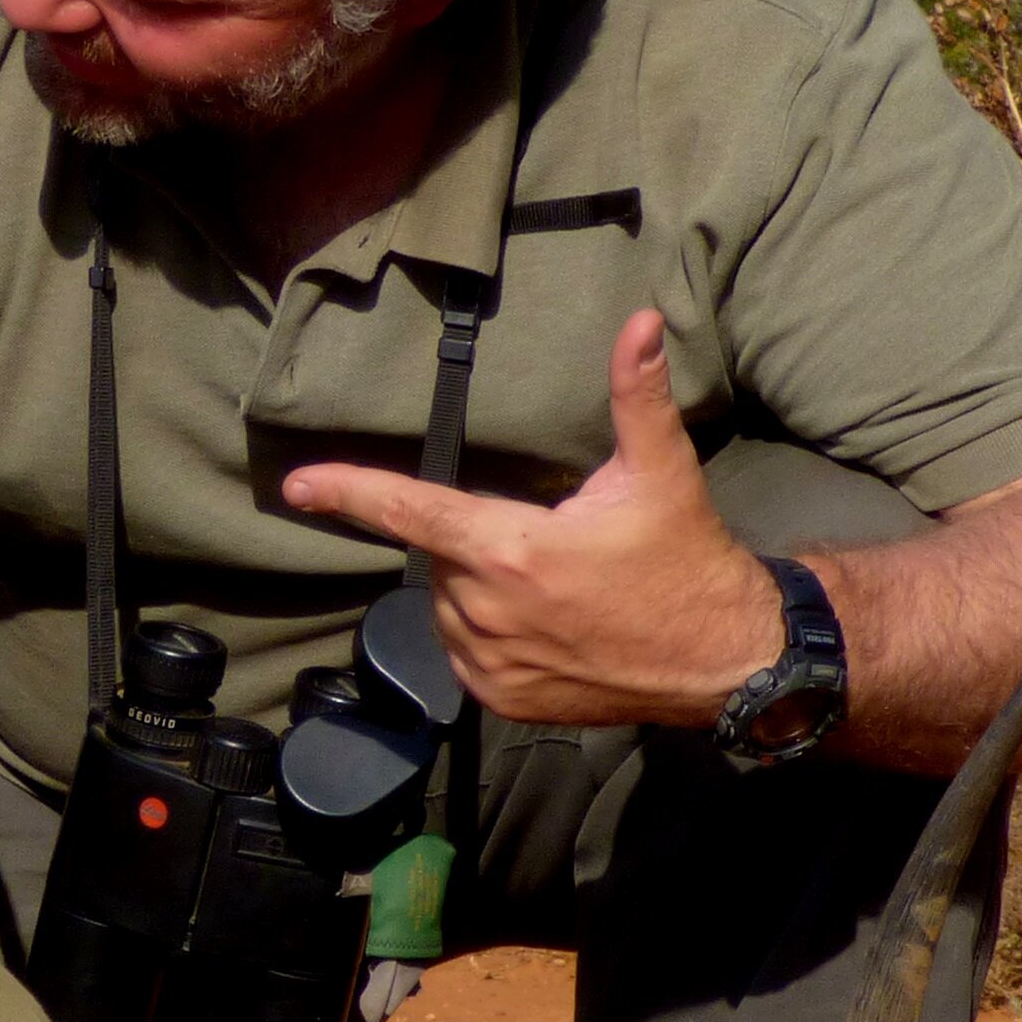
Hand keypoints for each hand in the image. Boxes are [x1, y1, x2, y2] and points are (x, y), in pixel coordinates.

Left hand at [280, 311, 786, 728]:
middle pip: (443, 557)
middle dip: (480, 541)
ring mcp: (491, 662)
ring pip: (449, 606)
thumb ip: (636, 395)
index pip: (411, 512)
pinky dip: (488, 633)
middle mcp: (487, 610)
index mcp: (511, 550)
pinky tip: (545, 627)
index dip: (349, 493)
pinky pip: (464, 653)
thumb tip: (641, 320)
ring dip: (481, 588)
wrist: (723, 660)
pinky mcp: (501, 701)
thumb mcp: (661, 474)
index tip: (298, 486)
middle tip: (550, 544)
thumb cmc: (686, 562)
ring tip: (554, 589)